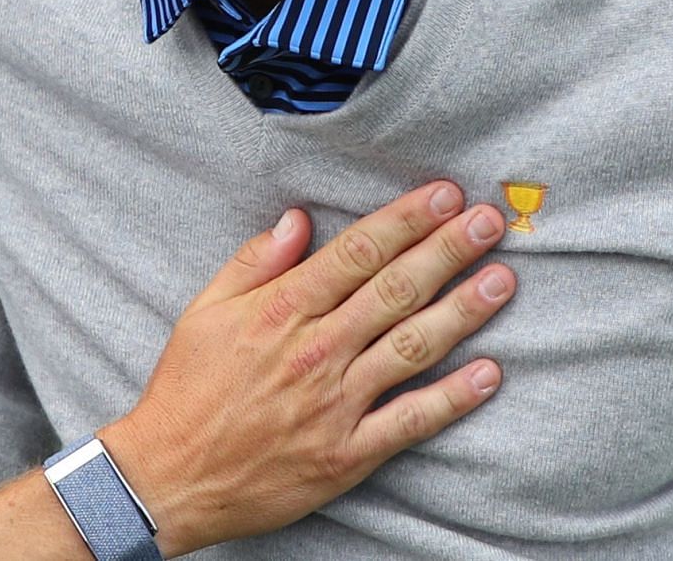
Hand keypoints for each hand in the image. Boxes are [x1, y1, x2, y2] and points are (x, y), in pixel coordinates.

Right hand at [103, 183, 513, 554]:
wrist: (169, 477)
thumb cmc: (187, 390)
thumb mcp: (204, 311)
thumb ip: (254, 262)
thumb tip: (297, 219)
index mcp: (281, 311)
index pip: (356, 252)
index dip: (405, 220)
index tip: (443, 195)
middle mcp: (315, 352)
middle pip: (394, 290)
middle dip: (447, 250)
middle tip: (489, 221)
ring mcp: (335, 404)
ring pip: (412, 347)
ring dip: (463, 311)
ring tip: (503, 280)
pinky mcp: (347, 453)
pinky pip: (410, 420)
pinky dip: (453, 397)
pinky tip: (489, 373)